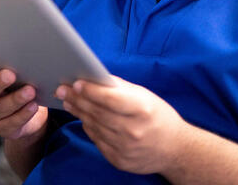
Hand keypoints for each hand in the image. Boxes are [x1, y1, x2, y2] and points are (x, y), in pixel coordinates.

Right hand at [0, 59, 47, 140]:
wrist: (28, 112)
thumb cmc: (20, 85)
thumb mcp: (17, 74)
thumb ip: (16, 67)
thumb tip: (28, 61)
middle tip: (10, 75)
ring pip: (1, 107)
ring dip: (16, 99)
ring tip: (30, 91)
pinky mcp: (3, 127)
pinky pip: (12, 122)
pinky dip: (24, 113)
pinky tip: (33, 106)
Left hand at [56, 76, 187, 174]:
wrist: (175, 150)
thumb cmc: (157, 116)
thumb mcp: (144, 96)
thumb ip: (119, 88)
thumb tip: (93, 78)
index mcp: (142, 110)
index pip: (110, 98)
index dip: (91, 90)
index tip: (76, 82)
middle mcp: (133, 130)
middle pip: (98, 112)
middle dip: (77, 99)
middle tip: (62, 89)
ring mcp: (126, 148)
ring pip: (94, 126)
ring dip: (78, 112)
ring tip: (68, 101)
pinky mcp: (120, 161)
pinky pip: (97, 141)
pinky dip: (89, 128)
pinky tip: (82, 117)